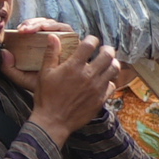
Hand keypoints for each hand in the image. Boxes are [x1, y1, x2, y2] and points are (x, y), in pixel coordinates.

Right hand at [9, 30, 123, 141]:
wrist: (53, 121)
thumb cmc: (46, 97)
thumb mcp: (44, 73)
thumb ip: (51, 53)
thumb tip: (53, 36)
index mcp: (74, 66)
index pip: (90, 44)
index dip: (92, 39)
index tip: (91, 41)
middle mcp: (88, 75)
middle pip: (108, 54)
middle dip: (107, 49)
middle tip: (103, 50)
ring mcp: (97, 87)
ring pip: (114, 68)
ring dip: (111, 63)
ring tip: (106, 63)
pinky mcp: (101, 99)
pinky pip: (112, 85)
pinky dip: (109, 80)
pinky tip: (103, 80)